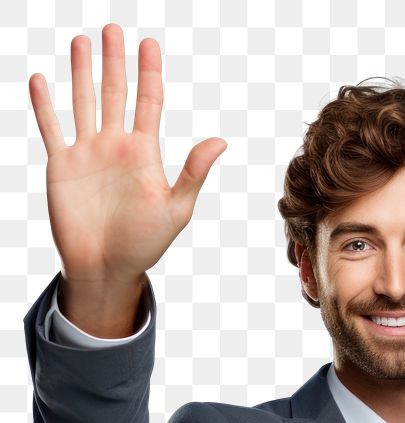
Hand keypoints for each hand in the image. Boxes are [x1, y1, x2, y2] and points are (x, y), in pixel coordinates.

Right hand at [28, 22, 226, 285]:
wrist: (106, 269)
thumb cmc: (144, 245)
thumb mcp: (175, 210)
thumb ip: (192, 174)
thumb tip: (220, 141)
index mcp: (144, 153)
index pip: (148, 102)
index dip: (149, 73)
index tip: (150, 43)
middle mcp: (116, 147)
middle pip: (116, 93)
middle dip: (115, 62)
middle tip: (113, 29)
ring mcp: (87, 154)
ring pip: (84, 102)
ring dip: (82, 73)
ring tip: (81, 41)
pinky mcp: (62, 167)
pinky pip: (51, 129)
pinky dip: (45, 105)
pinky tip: (41, 79)